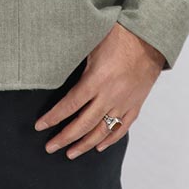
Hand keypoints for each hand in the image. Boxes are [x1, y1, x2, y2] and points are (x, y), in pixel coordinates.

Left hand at [33, 22, 164, 158]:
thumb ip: (76, 62)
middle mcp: (110, 96)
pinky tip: (99, 146)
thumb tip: (55, 69)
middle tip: (50, 147)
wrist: (149, 37)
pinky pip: (122, 127)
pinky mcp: (136, 104)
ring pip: (102, 131)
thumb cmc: (118, 35)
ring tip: (70, 153)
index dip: (53, 118)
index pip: (69, 105)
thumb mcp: (91, 45)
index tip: (40, 126)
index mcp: (96, 80)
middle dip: (65, 137)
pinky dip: (110, 139)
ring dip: (85, 144)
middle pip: (83, 124)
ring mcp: (124, 103)